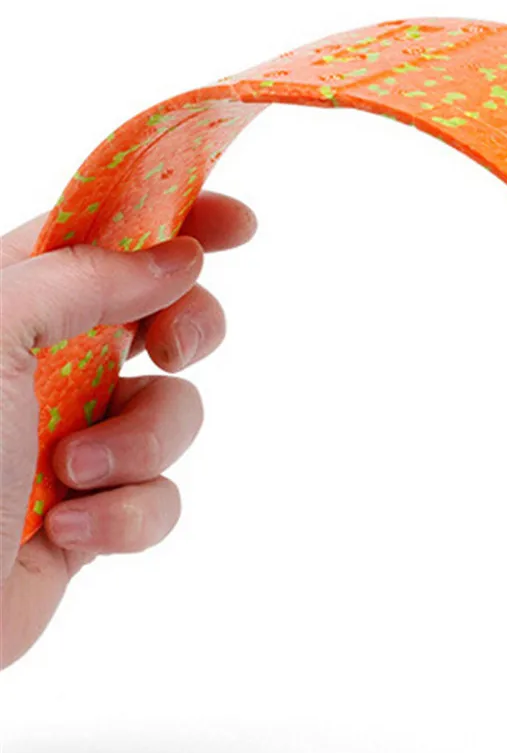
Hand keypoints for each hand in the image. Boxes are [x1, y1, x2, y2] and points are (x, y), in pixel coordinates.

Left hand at [0, 193, 255, 670]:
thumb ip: (80, 279)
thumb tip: (174, 258)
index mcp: (11, 309)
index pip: (103, 237)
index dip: (176, 219)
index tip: (238, 224)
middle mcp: (46, 367)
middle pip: (161, 317)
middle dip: (186, 331)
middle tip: (170, 348)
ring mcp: (75, 440)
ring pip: (173, 413)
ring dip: (141, 444)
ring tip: (77, 473)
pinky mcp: (96, 515)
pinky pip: (160, 498)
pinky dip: (126, 516)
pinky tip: (67, 533)